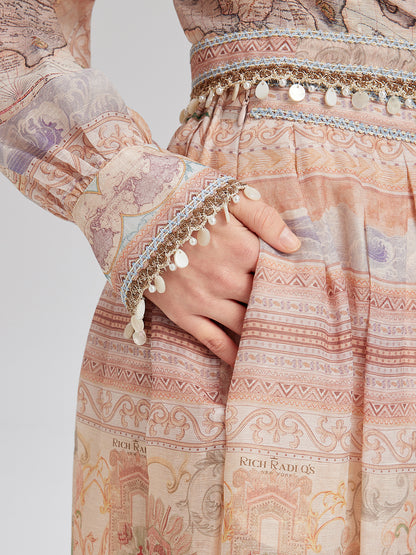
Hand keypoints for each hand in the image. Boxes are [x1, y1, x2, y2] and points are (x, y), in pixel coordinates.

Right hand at [145, 194, 299, 365]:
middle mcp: (227, 279)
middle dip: (282, 311)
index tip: (305, 291)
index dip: (293, 282)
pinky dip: (232, 354)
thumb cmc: (181, 199)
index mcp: (243, 249)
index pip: (279, 274)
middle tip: (301, 324)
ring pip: (245, 326)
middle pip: (265, 303)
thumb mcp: (227, 195)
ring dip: (262, 335)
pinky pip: (213, 341)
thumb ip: (264, 219)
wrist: (129, 210)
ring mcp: (204, 300)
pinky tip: (245, 362)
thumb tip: (295, 246)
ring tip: (281, 345)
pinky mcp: (182, 313)